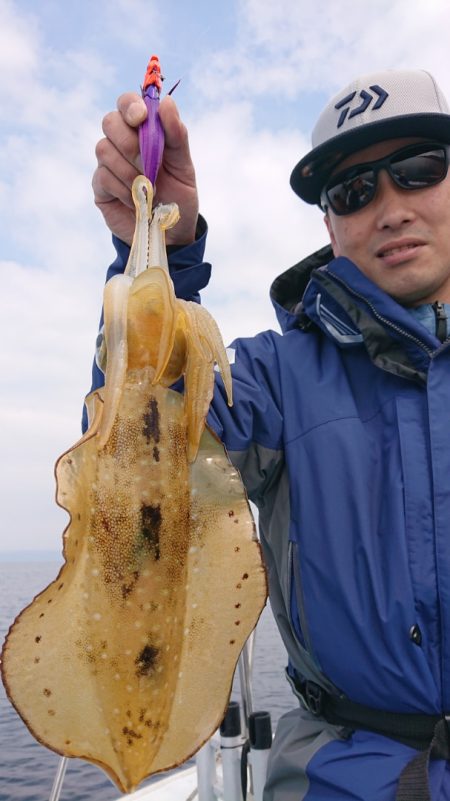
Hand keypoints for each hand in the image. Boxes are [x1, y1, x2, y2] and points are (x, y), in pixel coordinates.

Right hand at [92, 93, 198, 246]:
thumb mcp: (184, 166)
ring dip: (129, 170)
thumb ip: (176, 135)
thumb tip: (166, 104)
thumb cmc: (179, 196)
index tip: (141, 117)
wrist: (172, 233)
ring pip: (104, 149)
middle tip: (148, 165)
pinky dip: (124, 189)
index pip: (127, 104)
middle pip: (110, 122)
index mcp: (143, 132)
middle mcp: (122, 144)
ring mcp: (108, 165)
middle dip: (130, 142)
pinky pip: (103, 176)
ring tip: (149, 189)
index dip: (130, 106)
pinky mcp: (101, 188)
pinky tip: (137, 202)